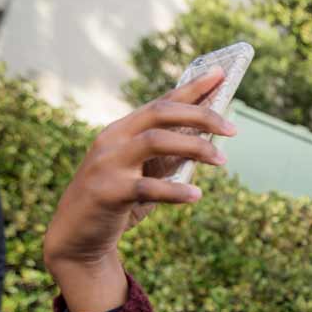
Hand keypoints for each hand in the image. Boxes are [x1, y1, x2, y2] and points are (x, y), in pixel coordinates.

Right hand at [42, 71, 235, 311]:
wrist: (78, 237)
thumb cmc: (118, 201)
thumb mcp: (145, 173)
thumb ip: (169, 156)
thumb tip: (208, 137)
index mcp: (123, 130)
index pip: (162, 102)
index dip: (192, 87)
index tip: (222, 74)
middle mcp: (112, 139)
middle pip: (161, 114)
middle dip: (201, 115)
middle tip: (233, 129)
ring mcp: (107, 163)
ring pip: (154, 141)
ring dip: (194, 147)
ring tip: (222, 161)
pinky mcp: (107, 192)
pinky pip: (147, 187)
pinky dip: (175, 190)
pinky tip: (197, 195)